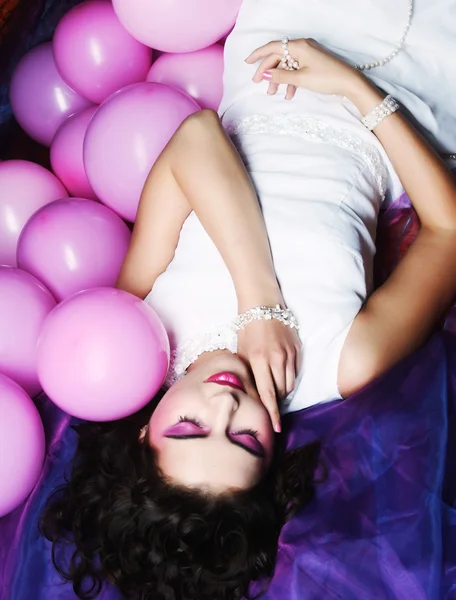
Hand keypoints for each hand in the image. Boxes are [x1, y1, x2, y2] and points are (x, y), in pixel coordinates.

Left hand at [237, 319, 301, 432]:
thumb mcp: (242, 353)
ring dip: (283, 390)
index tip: (276, 428)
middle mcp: (276, 358)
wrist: (262, 304)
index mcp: (259, 360)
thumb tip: (253, 397)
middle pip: (281, 392)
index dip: (272, 413)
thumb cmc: (247, 329)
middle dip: (275, 400)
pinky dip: (289, 377)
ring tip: (273, 385)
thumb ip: (249, 375)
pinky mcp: (298, 349)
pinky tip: (280, 371)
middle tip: (268, 401)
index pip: (267, 394)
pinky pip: (296, 372)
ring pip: (290, 384)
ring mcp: (289, 353)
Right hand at [245, 38, 363, 101]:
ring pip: (287, 65)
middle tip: (259, 84)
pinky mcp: (312, 63)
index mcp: (298, 46)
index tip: (247, 62)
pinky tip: (288, 94)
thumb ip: (281, 76)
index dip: (258, 55)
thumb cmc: (326, 78)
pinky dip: (290, 80)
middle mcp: (302, 47)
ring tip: (273, 92)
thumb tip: (265, 74)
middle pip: (279, 57)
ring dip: (279, 79)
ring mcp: (308, 55)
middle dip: (268, 71)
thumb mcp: (300, 78)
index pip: (273, 47)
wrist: (348, 82)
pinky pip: (296, 69)